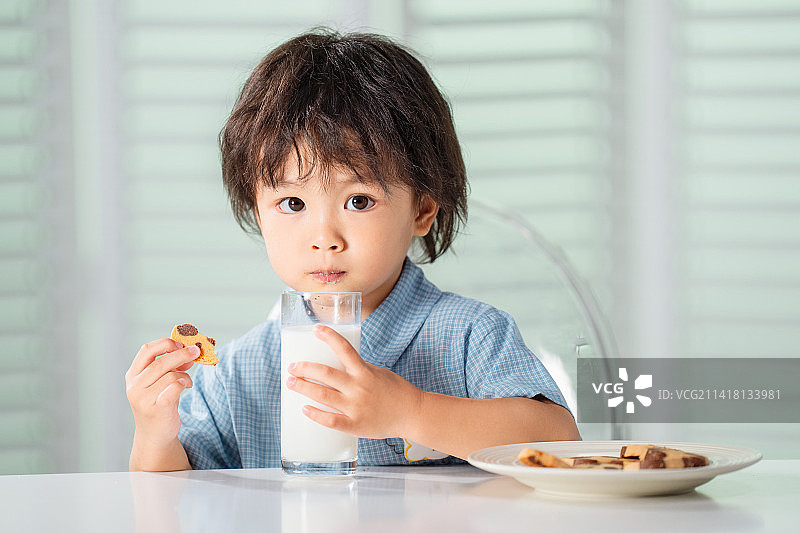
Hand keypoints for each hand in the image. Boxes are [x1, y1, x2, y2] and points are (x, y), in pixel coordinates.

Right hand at [125, 338, 197, 446]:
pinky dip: (183, 383)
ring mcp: (143, 398)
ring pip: (170, 375)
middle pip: (161, 362)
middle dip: (182, 354)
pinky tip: (186, 386)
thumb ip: (172, 367)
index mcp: (133, 375)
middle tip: (196, 351)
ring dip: (185, 375)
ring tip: (187, 381)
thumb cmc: (159, 404)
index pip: (147, 350)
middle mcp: (135, 385)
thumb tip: (190, 353)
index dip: (165, 343)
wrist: (154, 434)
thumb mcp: (162, 382)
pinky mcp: (155, 408)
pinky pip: (174, 388)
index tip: (180, 343)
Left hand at [286, 324, 422, 438]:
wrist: (412, 414)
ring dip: (303, 388)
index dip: (329, 337)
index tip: (316, 329)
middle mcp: (358, 388)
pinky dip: (316, 414)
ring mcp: (356, 407)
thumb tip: (337, 365)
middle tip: (292, 367)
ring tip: (291, 383)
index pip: (344, 349)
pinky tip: (305, 409)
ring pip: (323, 396)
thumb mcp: (378, 373)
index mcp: (365, 372)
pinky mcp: (355, 425)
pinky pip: (331, 421)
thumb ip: (358, 369)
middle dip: (304, 369)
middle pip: (325, 374)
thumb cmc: (396, 391)